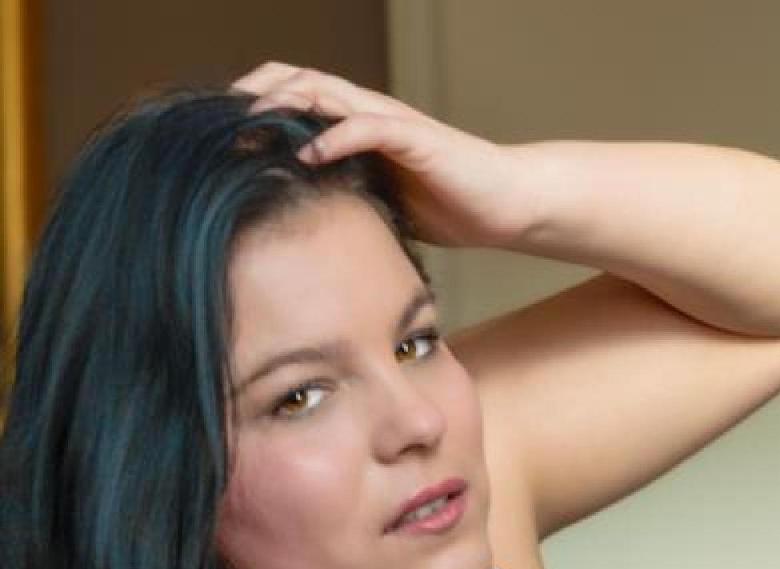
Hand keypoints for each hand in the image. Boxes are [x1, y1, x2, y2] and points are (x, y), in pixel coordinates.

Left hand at [229, 62, 531, 249]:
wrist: (505, 205)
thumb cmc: (451, 207)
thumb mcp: (383, 205)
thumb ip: (347, 199)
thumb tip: (303, 222)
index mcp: (358, 127)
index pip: (297, 98)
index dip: (257, 105)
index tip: (221, 130)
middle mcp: (370, 114)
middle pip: (301, 81)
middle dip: (256, 93)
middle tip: (220, 118)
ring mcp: (392, 122)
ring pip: (328, 93)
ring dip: (286, 103)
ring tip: (251, 121)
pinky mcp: (416, 138)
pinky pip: (368, 126)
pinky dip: (335, 136)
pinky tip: (309, 153)